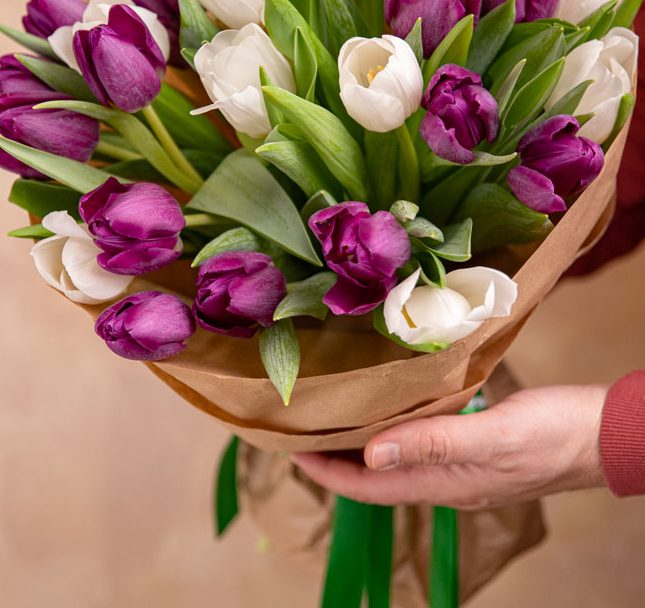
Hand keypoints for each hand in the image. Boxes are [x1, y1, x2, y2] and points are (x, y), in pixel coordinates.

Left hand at [290, 384, 608, 509]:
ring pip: (399, 460)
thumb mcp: (492, 436)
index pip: (370, 488)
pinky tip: (394, 407)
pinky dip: (398, 429)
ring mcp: (463, 465)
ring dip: (365, 444)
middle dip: (337, 459)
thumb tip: (373, 454)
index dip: (328, 472)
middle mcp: (448, 480)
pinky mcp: (477, 445)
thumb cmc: (554, 435)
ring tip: (338, 418)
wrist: (603, 434)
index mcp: (445, 483)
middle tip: (304, 430)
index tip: (292, 450)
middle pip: (377, 477)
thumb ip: (434, 444)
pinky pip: (423, 443)